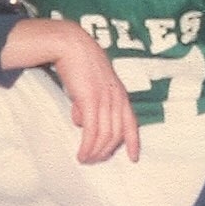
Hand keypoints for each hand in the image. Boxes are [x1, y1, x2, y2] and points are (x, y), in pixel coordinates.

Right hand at [0, 18, 138, 163]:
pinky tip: (81, 153)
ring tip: (85, 159)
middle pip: (117, 133)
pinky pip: (92, 131)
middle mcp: (116, 98)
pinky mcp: (90, 100)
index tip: (133, 158)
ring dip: (95, 152)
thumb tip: (81, 121)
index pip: (131, 122)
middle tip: (94, 161)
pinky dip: (87, 146)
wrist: (71, 45)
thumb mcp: (92, 84)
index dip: (133, 141)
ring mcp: (105, 99)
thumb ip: (90, 102)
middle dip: (106, 151)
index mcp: (120, 93)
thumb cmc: (80, 62)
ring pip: (105, 135)